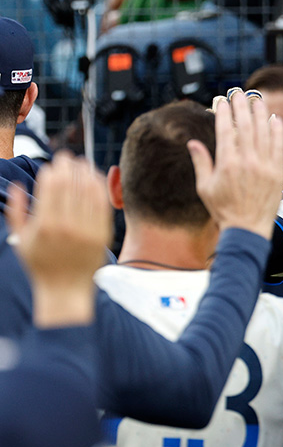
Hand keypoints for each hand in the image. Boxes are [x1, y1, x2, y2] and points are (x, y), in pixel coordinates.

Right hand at [5, 153, 111, 326]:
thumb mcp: (20, 240)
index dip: (54, 170)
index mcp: (44, 226)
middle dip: (68, 166)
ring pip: (88, 192)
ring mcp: (87, 231)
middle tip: (68, 157)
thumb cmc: (41, 264)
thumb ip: (16, 212)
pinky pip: (102, 205)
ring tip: (82, 163)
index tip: (54, 162)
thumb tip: (17, 186)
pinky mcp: (103, 235)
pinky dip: (99, 189)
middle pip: (70, 185)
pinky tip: (96, 179)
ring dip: (85, 173)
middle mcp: (66, 227)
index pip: (51, 187)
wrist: (67, 289)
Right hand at [188, 90, 282, 238]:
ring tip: (258, 100)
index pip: (225, 129)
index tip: (222, 100)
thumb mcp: (205, 188)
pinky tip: (275, 119)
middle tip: (239, 93)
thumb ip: (201, 162)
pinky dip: (277, 131)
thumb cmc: (224, 210)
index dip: (224, 112)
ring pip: (263, 132)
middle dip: (241, 106)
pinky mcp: (277, 173)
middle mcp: (247, 162)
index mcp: (227, 163)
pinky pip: (278, 147)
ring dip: (260, 113)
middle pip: (245, 126)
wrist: (248, 229)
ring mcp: (264, 166)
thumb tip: (193, 142)